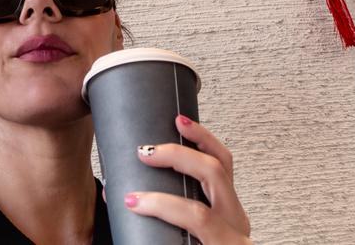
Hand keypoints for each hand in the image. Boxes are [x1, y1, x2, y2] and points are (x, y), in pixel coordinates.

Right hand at [102, 115, 251, 244]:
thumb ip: (152, 239)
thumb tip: (118, 204)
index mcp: (226, 243)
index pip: (197, 216)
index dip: (161, 204)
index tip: (132, 200)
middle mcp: (236, 224)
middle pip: (214, 176)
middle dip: (177, 158)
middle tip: (145, 154)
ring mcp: (236, 211)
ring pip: (225, 163)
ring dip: (199, 138)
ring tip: (176, 122)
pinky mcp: (231, 203)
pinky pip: (223, 165)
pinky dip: (206, 144)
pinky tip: (188, 131)